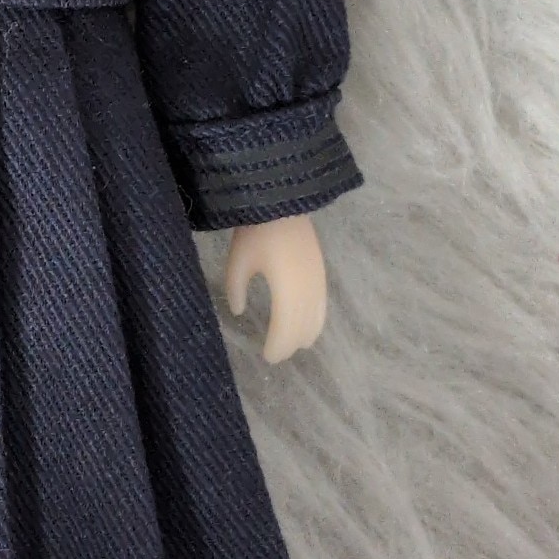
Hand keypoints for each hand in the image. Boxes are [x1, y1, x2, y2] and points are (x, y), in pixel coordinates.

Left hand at [224, 213, 326, 362]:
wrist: (281, 200)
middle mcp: (308, 288)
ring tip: (294, 345)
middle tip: (277, 356)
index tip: (267, 357)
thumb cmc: (255, 232)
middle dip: (290, 344)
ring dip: (306, 333)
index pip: (285, 327)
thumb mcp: (238, 262)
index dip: (278, 345)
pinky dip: (316, 318)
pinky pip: (322, 303)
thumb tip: (239, 312)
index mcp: (287, 288)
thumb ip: (236, 289)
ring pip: (317, 316)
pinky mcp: (321, 270)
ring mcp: (318, 278)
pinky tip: (308, 324)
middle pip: (303, 326)